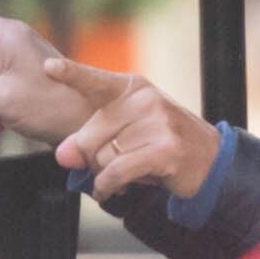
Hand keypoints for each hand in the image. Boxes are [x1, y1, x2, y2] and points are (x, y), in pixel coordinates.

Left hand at [55, 63, 222, 205]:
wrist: (210, 161)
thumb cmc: (160, 145)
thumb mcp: (125, 136)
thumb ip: (90, 140)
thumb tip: (63, 155)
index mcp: (133, 88)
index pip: (95, 81)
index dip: (71, 74)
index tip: (48, 67)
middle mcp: (145, 100)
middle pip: (89, 135)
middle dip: (92, 158)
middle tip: (113, 162)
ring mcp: (158, 123)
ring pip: (102, 157)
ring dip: (105, 174)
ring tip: (126, 172)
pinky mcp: (164, 150)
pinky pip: (116, 172)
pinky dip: (106, 187)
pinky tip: (108, 191)